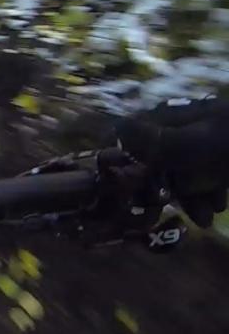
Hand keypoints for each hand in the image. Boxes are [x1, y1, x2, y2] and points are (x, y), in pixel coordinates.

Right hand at [115, 97, 228, 226]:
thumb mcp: (201, 144)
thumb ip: (158, 140)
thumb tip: (115, 128)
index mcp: (177, 118)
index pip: (137, 137)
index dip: (133, 163)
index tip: (135, 189)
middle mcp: (188, 128)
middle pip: (160, 160)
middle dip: (167, 187)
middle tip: (175, 207)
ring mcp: (209, 145)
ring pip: (186, 174)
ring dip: (191, 196)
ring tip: (206, 215)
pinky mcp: (224, 163)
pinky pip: (208, 179)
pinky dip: (209, 195)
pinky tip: (218, 208)